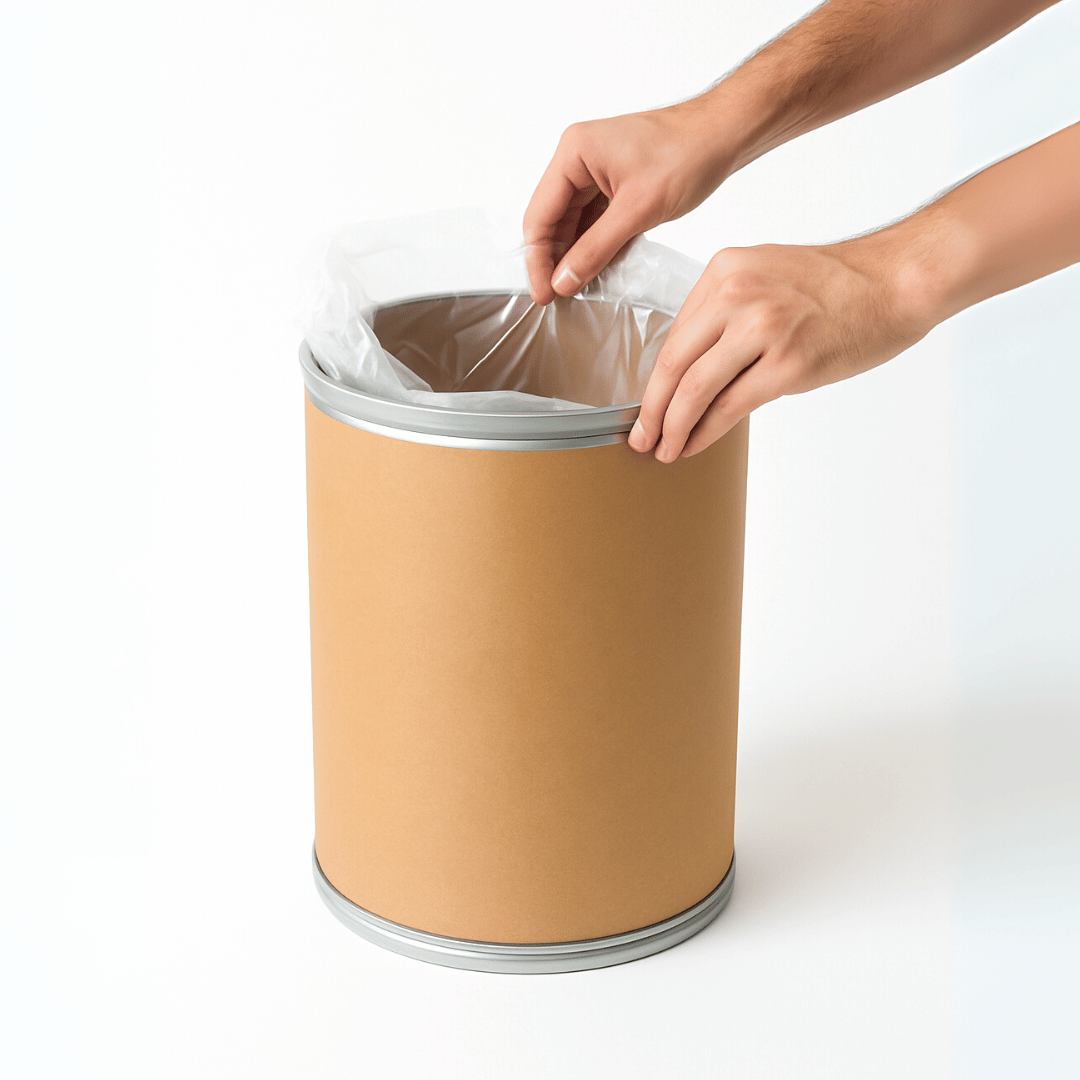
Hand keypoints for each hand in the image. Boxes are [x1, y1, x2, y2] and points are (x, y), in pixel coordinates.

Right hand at [523, 103, 732, 304]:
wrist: (726, 133)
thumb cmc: (688, 154)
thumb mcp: (638, 211)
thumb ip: (595, 250)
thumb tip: (563, 282)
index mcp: (574, 153)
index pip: (539, 216)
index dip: (538, 260)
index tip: (544, 295)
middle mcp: (578, 158)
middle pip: (552, 219)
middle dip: (555, 259)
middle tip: (558, 297)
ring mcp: (595, 169)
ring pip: (573, 222)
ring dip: (575, 254)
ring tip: (578, 288)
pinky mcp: (613, 180)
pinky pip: (593, 219)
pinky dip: (594, 244)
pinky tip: (598, 268)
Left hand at [628, 238, 934, 460]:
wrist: (896, 281)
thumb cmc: (836, 285)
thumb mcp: (765, 275)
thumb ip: (724, 312)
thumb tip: (689, 368)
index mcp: (725, 269)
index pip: (674, 335)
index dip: (654, 378)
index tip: (644, 406)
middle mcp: (737, 294)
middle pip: (674, 363)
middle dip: (651, 409)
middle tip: (640, 437)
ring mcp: (763, 328)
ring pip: (696, 389)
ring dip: (673, 427)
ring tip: (663, 449)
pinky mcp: (789, 363)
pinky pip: (731, 406)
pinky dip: (705, 431)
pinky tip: (693, 445)